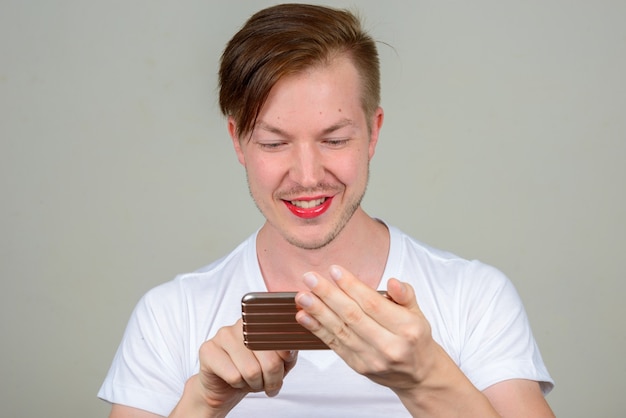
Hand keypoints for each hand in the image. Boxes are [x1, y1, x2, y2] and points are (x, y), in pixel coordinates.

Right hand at [175, 319, 297, 416]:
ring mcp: (223, 334)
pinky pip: (233, 376)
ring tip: (251, 381)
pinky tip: (235, 380)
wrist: (224, 386)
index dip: (284, 362)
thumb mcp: (279, 361)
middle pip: (269, 359)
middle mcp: (242, 323)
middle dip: (272, 380)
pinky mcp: (208, 349)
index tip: (282, 370)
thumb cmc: (252, 370)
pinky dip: (238, 385)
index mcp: (261, 321)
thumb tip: (289, 349)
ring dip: (254, 384)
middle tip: (268, 384)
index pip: (281, 340)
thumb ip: (288, 353)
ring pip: (251, 370)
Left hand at [294, 265, 449, 393]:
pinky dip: (317, 330)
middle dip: (328, 295)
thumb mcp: (418, 312)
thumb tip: (392, 282)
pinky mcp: (358, 366)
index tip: (334, 271)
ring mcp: (372, 359)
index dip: (351, 286)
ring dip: (318, 312)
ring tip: (302, 296)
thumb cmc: (415, 338)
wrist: (418, 375)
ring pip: (340, 331)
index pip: (373, 304)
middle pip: (353, 317)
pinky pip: (334, 345)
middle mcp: (389, 346)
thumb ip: (405, 295)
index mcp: (407, 329)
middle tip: (310, 278)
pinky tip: (304, 316)